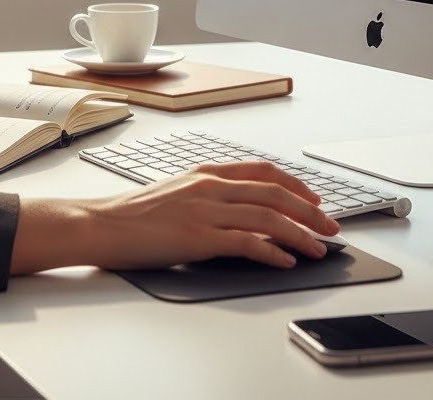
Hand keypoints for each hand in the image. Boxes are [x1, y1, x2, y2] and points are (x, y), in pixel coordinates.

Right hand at [9, 161, 341, 274]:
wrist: (101, 223)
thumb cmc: (133, 213)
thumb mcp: (176, 190)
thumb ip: (208, 194)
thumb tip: (239, 210)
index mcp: (205, 172)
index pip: (262, 171)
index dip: (294, 184)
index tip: (313, 198)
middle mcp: (210, 185)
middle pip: (274, 193)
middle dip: (309, 210)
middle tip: (330, 225)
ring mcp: (205, 210)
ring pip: (268, 217)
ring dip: (300, 233)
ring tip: (319, 247)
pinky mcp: (198, 237)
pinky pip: (247, 242)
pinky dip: (273, 252)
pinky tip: (287, 260)